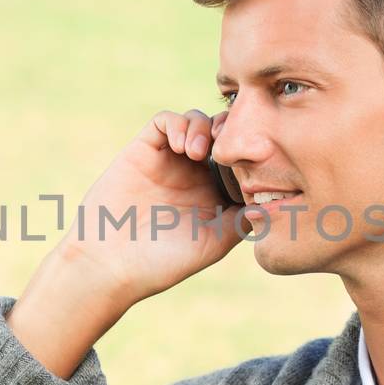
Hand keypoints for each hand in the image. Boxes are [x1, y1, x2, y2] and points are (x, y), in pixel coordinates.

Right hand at [55, 108, 246, 304]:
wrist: (110, 263)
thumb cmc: (161, 262)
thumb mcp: (212, 243)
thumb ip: (242, 221)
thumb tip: (273, 202)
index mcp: (215, 195)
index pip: (242, 161)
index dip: (252, 154)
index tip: (258, 161)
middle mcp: (194, 175)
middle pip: (222, 134)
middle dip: (232, 132)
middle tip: (234, 142)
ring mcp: (169, 161)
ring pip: (197, 122)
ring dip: (205, 128)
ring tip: (200, 152)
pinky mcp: (144, 151)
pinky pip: (166, 121)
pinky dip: (179, 124)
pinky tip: (184, 148)